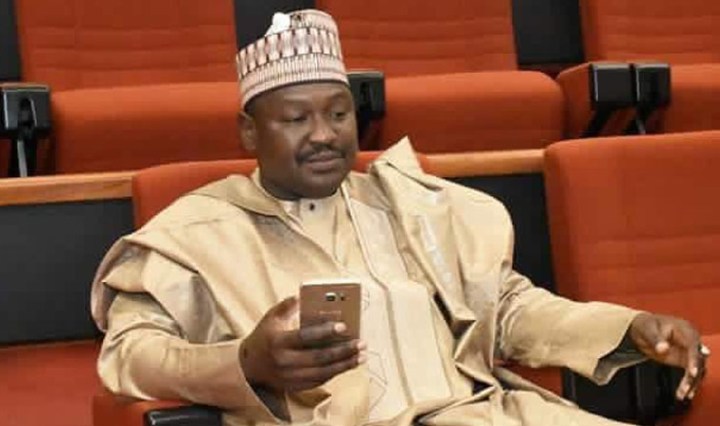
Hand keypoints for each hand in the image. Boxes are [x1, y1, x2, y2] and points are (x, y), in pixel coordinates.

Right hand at [239, 296, 366, 391]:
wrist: (249, 366)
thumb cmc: (265, 337)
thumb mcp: (271, 317)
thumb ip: (287, 306)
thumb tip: (302, 296)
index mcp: (278, 342)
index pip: (305, 337)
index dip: (325, 332)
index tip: (344, 326)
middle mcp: (284, 362)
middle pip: (319, 357)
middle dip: (343, 350)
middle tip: (361, 343)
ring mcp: (290, 377)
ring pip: (323, 372)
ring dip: (344, 364)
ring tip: (361, 356)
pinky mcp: (295, 386)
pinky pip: (320, 381)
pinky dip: (335, 373)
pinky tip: (348, 364)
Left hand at [628, 312, 709, 399]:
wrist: (641, 328)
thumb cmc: (645, 325)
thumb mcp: (647, 329)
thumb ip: (655, 339)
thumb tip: (664, 348)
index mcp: (685, 329)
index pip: (693, 345)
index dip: (694, 359)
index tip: (692, 372)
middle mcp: (691, 340)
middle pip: (698, 360)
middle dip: (693, 376)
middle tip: (685, 388)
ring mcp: (689, 351)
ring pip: (697, 369)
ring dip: (691, 383)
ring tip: (683, 394)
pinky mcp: (684, 360)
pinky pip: (690, 373)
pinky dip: (688, 383)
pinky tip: (683, 393)